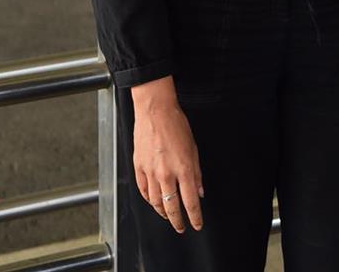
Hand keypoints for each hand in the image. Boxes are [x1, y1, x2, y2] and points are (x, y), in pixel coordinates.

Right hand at [132, 85, 203, 233]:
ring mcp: (150, 171)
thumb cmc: (175, 124)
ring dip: (163, 213)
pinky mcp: (139, 167)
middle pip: (172, 207)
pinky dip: (149, 200)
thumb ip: (196, 173)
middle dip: (178, 221)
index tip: (197, 224)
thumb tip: (199, 191)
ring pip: (155, 202)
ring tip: (168, 215)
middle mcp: (166, 173)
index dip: (195, 217)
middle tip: (181, 227)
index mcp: (183, 168)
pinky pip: (143, 190)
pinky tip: (153, 201)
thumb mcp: (194, 148)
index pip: (190, 202)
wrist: (155, 110)